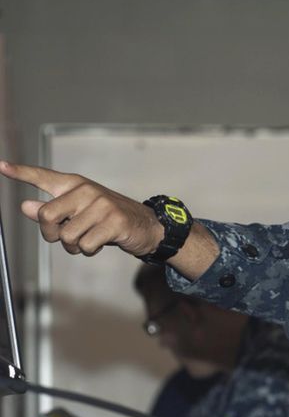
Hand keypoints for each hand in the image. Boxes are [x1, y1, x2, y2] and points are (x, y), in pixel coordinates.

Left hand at [0, 160, 162, 256]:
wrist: (146, 226)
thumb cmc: (107, 219)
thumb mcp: (78, 212)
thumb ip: (52, 210)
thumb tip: (25, 206)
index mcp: (75, 185)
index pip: (43, 177)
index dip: (20, 172)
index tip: (0, 166)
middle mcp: (86, 190)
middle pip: (46, 215)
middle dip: (51, 234)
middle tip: (65, 237)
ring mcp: (101, 205)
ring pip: (66, 236)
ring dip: (73, 246)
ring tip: (87, 240)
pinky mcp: (114, 221)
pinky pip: (85, 244)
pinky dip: (89, 250)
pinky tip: (100, 243)